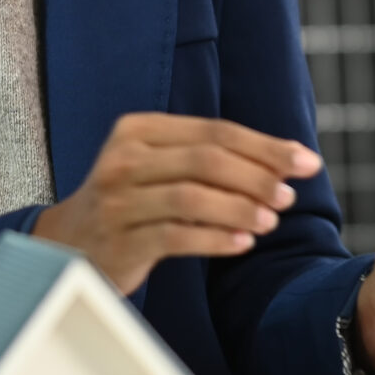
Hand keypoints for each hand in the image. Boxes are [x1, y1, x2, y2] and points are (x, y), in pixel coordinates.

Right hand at [33, 114, 317, 296]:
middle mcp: (123, 159)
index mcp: (138, 130)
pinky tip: (242, 244)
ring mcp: (117, 200)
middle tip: (290, 196)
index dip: (265, 146)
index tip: (306, 162)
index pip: (214, 131)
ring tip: (271, 221)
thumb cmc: (131, 202)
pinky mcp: (119, 240)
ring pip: (192, 198)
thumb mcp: (159, 167)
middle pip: (205, 160)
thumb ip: (209, 159)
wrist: (68, 244)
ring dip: (240, 209)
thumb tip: (288, 161)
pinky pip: (175, 237)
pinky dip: (215, 239)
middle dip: (257, 176)